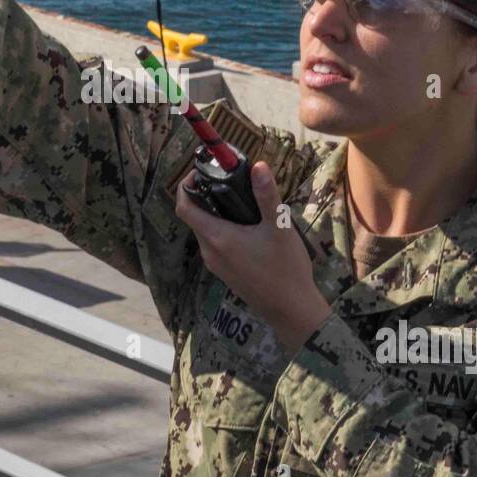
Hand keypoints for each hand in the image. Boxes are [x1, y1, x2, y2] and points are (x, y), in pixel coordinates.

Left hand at [175, 161, 331, 352]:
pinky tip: (248, 227)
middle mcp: (210, 252)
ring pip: (206, 232)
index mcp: (217, 237)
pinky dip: (223, 230)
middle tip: (227, 181)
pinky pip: (216, 245)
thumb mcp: (279, 227)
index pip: (184, 207)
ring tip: (240, 201)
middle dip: (205, 196)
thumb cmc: (285, 268)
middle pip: (195, 218)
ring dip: (215, 214)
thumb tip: (258, 166)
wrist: (292, 310)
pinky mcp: (226, 274)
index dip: (186, 186)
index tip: (201, 172)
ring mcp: (217, 265)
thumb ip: (266, 195)